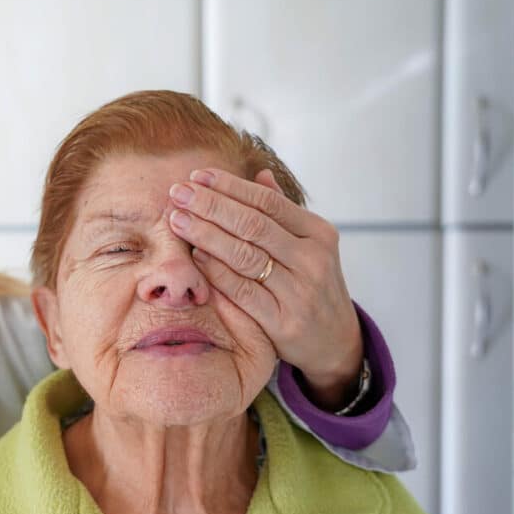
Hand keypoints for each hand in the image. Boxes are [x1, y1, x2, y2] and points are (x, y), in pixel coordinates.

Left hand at [168, 167, 362, 410]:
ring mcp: (299, 292)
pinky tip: (195, 255)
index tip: (198, 176)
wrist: (335, 340)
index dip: (230, 186)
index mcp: (319, 233)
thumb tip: (259, 173)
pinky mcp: (283, 322)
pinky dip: (216, 272)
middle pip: (253, 224)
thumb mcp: (309, 246)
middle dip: (211, 205)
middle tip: (178, 193)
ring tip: (178, 220)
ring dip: (206, 234)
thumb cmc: (312, 286)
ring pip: (244, 255)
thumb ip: (283, 212)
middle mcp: (313, 259)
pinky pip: (242, 291)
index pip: (268, 202)